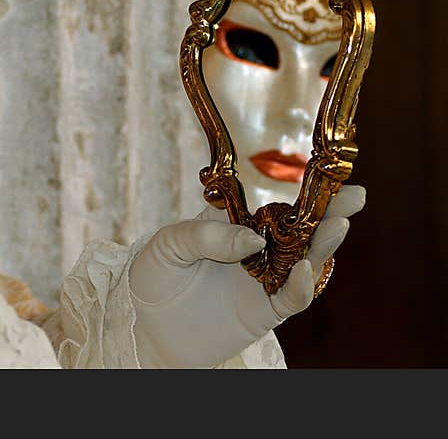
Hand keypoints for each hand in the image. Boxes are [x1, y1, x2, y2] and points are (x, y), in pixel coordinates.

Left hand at [128, 185, 365, 367]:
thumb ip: (206, 237)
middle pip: (298, 229)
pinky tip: (304, 268)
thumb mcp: (170, 244)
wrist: (144, 325)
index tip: (326, 174)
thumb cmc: (153, 277)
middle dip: (328, 212)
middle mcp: (254, 249)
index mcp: (233, 224)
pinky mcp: (263, 310)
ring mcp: (261, 280)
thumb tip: (253, 240)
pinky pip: (290, 297)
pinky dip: (300, 284)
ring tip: (338, 225)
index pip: (271, 203)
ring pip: (303, 260)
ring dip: (323, 244)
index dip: (298, 191)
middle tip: (357, 196)